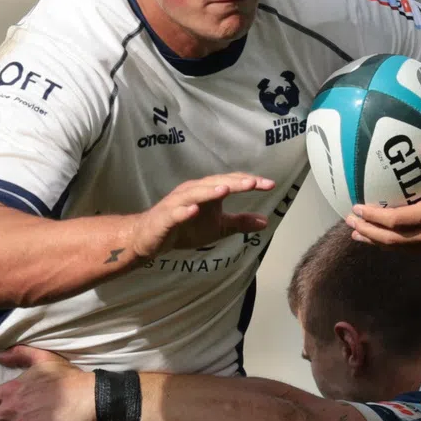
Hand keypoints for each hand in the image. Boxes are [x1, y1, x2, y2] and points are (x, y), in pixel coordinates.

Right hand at [127, 173, 275, 257]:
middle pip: (216, 183)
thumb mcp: (218, 227)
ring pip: (195, 193)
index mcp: (207, 191)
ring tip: (226, 190)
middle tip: (255, 183)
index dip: (250, 182)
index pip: (231, 182)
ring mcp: (178, 203)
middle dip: (236, 182)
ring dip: (209, 191)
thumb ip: (240, 222)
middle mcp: (193, 191)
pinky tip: (194, 210)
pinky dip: (184, 211)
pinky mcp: (165, 217)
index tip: (270, 185)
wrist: (150, 238)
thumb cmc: (185, 228)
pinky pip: (175, 213)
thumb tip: (265, 221)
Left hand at [345, 145, 420, 247]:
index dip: (374, 217)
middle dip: (368, 232)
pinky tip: (382, 239)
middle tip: (349, 221)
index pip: (395, 222)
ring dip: (377, 242)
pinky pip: (410, 250)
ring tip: (357, 234)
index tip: (357, 208)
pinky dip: (392, 246)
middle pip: (392, 240)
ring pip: (400, 249)